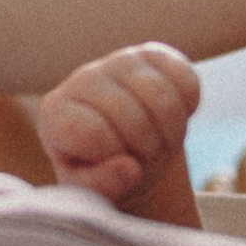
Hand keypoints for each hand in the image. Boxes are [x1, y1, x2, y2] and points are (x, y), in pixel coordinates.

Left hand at [37, 43, 202, 224]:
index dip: (116, 157)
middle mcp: (84, 79)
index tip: (118, 167)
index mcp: (56, 112)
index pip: (93, 131)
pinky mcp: (154, 55)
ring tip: (160, 142)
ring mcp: (119, 61)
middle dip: (148, 149)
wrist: (125, 148)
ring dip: (171, 131)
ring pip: (161, 95)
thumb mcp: (90, 190)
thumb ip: (101, 186)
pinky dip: (189, 107)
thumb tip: (129, 169)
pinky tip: (173, 118)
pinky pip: (186, 79)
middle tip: (146, 159)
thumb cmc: (100, 171)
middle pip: (132, 116)